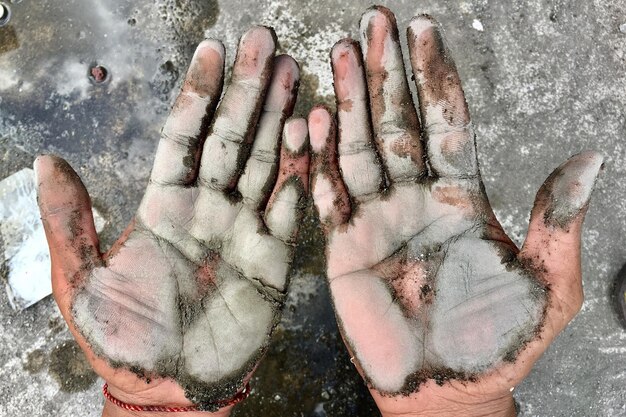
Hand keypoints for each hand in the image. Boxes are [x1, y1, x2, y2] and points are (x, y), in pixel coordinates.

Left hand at [36, 26, 308, 413]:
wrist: (172, 389)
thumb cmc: (125, 341)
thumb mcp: (81, 284)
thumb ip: (69, 222)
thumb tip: (46, 160)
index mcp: (163, 206)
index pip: (184, 134)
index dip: (199, 92)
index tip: (213, 50)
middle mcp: (208, 207)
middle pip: (232, 136)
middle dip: (249, 89)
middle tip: (266, 42)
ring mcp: (245, 227)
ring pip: (267, 160)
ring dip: (281, 117)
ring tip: (296, 73)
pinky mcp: (275, 255)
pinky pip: (293, 205)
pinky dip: (305, 171)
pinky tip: (313, 135)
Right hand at [309, 7, 602, 416]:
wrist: (446, 390)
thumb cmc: (497, 343)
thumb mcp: (545, 287)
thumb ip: (557, 224)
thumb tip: (587, 160)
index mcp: (462, 199)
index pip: (448, 123)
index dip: (436, 78)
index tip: (426, 31)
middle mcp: (416, 199)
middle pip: (398, 122)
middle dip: (387, 73)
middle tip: (375, 22)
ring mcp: (377, 219)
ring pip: (359, 147)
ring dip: (350, 102)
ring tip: (343, 55)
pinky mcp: (344, 246)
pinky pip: (327, 194)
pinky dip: (317, 159)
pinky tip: (312, 122)